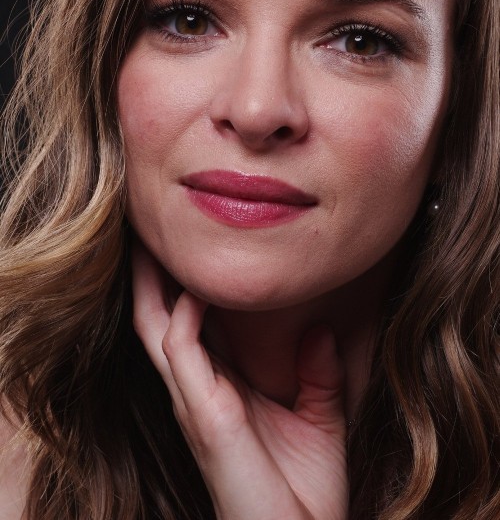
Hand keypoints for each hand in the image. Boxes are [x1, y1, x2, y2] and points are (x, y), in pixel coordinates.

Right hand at [132, 241, 348, 519]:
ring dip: (154, 284)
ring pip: (157, 328)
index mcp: (219, 389)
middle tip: (149, 231)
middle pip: (157, 318)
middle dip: (149, 275)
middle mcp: (198, 392)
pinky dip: (185, 315)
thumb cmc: (304, 491)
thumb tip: (320, 327)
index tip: (185, 246)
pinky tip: (200, 289)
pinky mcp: (205, 417)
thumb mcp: (319, 418)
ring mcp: (196, 403)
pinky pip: (182, 351)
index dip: (178, 285)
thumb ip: (318, 373)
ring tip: (154, 242)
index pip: (186, 325)